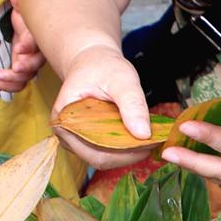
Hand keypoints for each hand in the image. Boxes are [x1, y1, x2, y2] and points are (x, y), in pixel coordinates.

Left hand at [0, 0, 46, 93]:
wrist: (27, 19)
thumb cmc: (25, 11)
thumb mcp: (22, 4)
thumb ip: (19, 1)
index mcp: (39, 33)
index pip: (38, 39)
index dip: (30, 44)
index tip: (20, 48)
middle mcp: (39, 49)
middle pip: (37, 62)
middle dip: (26, 66)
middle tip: (15, 67)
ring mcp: (31, 60)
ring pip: (28, 76)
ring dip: (13, 79)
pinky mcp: (23, 68)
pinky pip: (20, 82)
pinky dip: (9, 85)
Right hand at [53, 44, 152, 169]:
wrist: (92, 61)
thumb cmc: (102, 66)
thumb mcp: (121, 79)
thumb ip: (132, 104)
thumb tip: (144, 134)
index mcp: (65, 121)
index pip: (95, 151)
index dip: (124, 153)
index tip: (150, 142)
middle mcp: (66, 135)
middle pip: (101, 159)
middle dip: (129, 154)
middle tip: (155, 141)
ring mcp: (76, 140)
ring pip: (106, 158)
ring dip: (129, 152)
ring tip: (150, 138)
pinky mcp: (87, 139)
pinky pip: (108, 151)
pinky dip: (126, 147)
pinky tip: (141, 136)